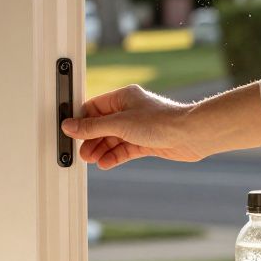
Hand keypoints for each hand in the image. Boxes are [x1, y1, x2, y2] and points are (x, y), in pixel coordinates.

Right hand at [60, 85, 206, 169]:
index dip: (81, 120)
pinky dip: (114, 156)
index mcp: (123, 97)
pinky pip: (125, 149)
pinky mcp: (146, 142)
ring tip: (92, 160)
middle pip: (102, 125)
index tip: (70, 132)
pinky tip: (105, 163)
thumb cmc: (161, 121)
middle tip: (81, 152)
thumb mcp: (119, 124)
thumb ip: (92, 127)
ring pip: (113, 139)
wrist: (190, 135)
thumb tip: (70, 126)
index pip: (94, 107)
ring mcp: (138, 127)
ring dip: (101, 149)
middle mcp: (130, 111)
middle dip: (91, 139)